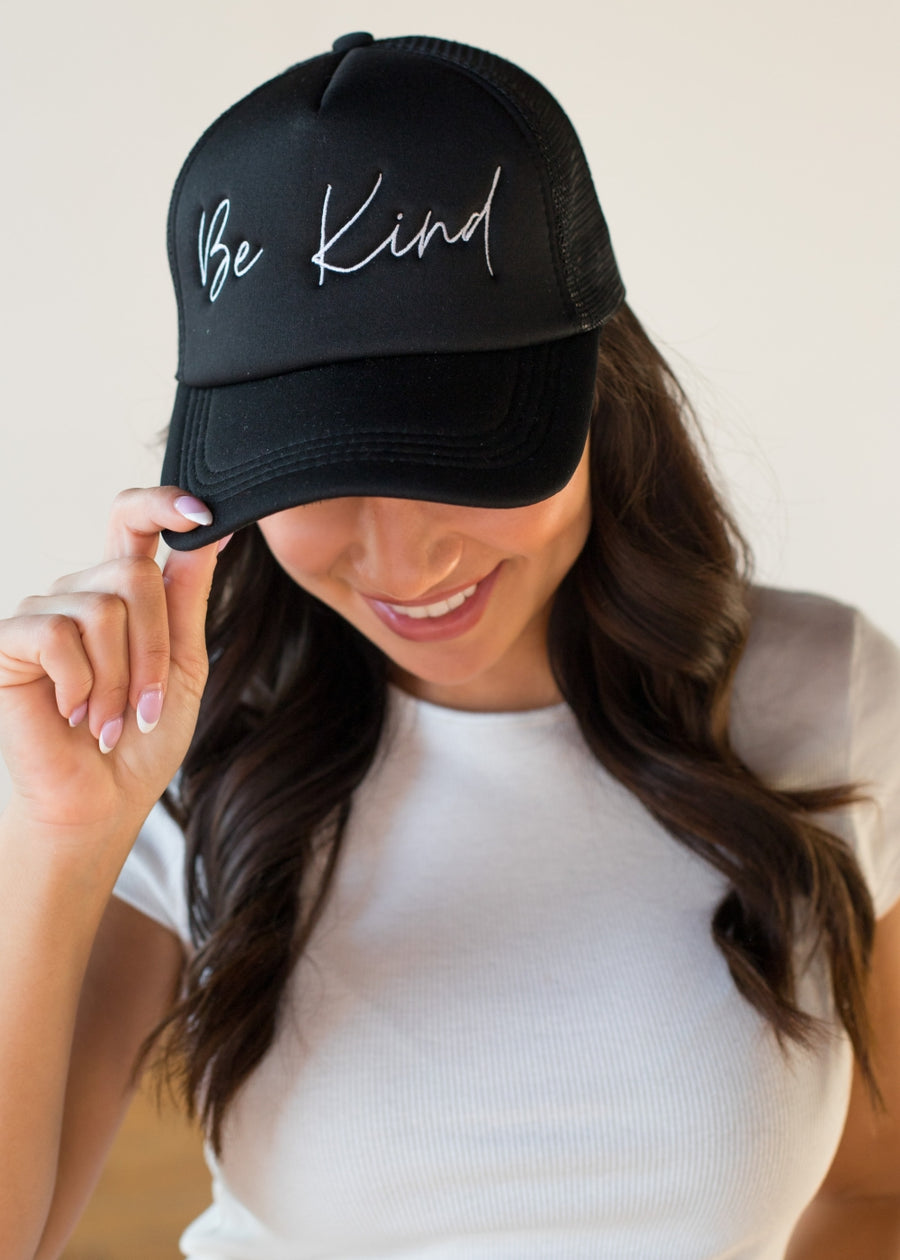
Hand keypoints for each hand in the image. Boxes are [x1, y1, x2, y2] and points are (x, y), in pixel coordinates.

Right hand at [0, 489, 223, 842]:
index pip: (132, 521)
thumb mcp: (181, 663)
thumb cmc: (140, 740)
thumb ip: (188, 596)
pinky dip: (80, 684)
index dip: (163, 503)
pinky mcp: (8, 642)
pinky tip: (72, 714)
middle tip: (146, 706)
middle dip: (153, 648)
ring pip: (103, 609)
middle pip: (135, 574)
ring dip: (119, 679)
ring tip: (107, 720)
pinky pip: (58, 635)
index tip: (202, 511)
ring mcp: (40, 613)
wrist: (99, 801)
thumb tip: (213, 531)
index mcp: (121, 593)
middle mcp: (78, 593)